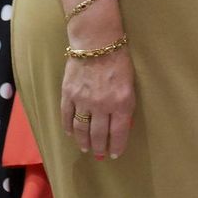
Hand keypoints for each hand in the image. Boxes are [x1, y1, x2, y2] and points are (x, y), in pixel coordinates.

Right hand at [61, 15, 135, 158]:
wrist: (97, 43)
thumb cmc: (120, 61)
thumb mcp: (130, 85)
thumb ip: (125, 106)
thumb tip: (121, 125)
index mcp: (122, 103)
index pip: (118, 133)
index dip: (116, 146)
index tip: (114, 154)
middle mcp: (102, 105)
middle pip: (99, 135)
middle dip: (100, 148)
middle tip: (100, 155)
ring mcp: (83, 101)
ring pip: (81, 130)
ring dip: (84, 142)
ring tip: (87, 148)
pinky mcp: (68, 95)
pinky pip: (67, 117)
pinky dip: (68, 128)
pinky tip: (71, 134)